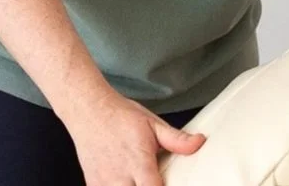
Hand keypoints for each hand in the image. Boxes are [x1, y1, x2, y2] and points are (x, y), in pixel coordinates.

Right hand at [67, 87, 205, 185]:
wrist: (89, 110)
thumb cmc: (120, 116)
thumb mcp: (152, 123)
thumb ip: (176, 139)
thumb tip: (199, 143)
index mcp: (138, 162)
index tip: (174, 184)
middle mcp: (119, 177)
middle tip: (157, 180)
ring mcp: (104, 184)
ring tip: (142, 180)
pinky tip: (128, 181)